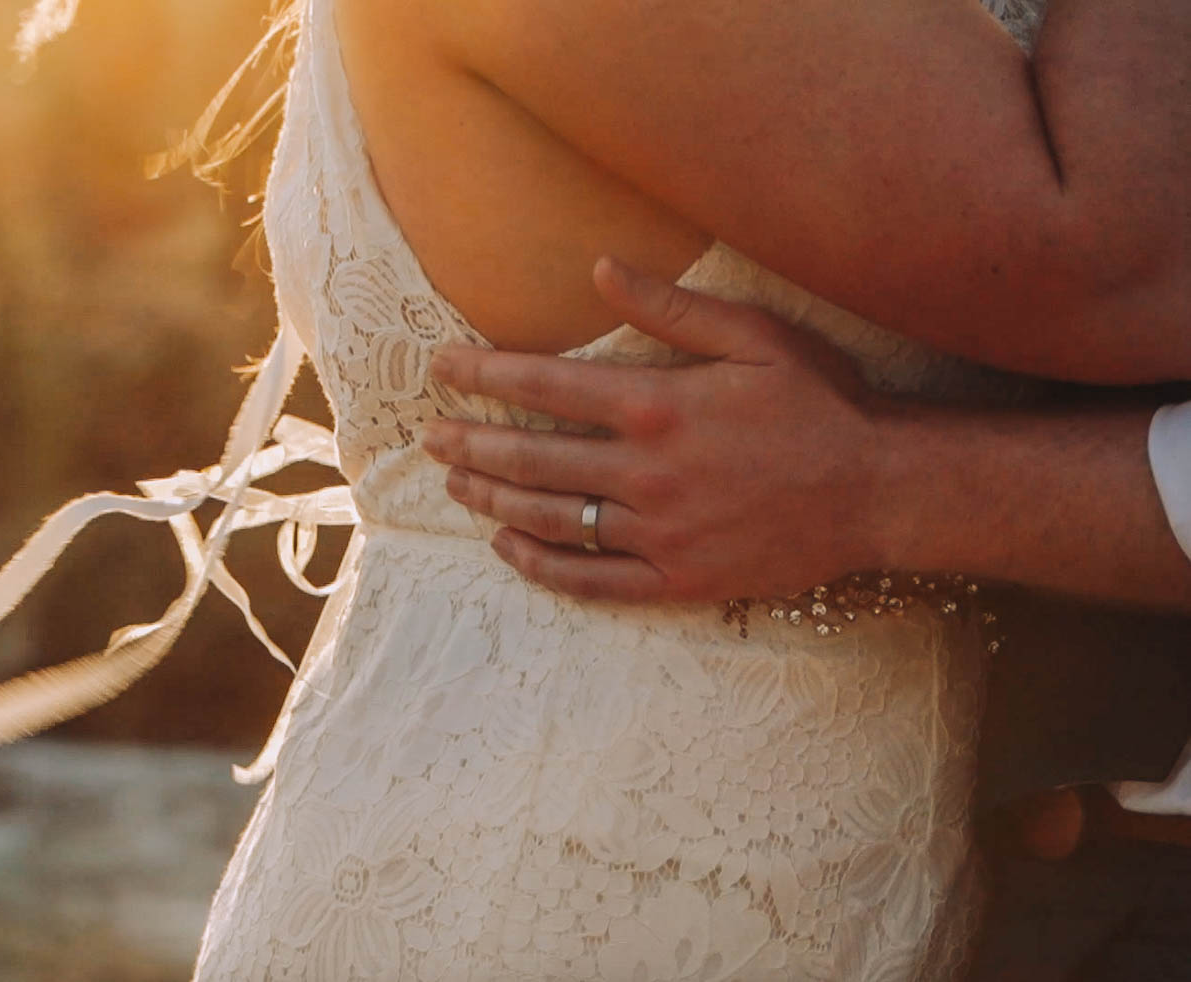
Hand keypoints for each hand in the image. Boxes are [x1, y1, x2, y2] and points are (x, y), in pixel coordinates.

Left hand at [423, 257, 890, 602]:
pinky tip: (508, 545)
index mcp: (658, 406)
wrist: (879, 491)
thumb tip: (597, 269)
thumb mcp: (756, 334)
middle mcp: (646, 473)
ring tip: (455, 482)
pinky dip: (540, 564)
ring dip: (492, 498)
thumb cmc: (822, 403)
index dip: (482, 375)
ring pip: (550, 517)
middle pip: (530, 457)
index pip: (543, 386)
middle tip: (431, 435)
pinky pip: (590, 580)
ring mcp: (657, 533)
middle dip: (470, 442)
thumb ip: (670, 307)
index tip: (441, 368)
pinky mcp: (676, 579)